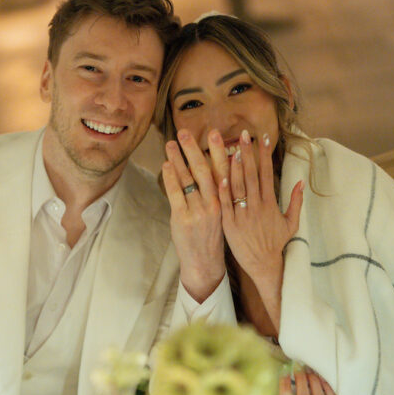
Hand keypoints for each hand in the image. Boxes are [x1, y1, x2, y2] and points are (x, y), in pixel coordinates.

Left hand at [162, 130, 225, 302]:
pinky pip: (176, 193)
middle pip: (204, 170)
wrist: (205, 262)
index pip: (223, 170)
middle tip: (185, 132)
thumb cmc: (213, 235)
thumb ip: (219, 191)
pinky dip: (171, 177)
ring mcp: (198, 211)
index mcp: (226, 201)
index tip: (214, 132)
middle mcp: (214, 203)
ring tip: (171, 143)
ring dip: (178, 158)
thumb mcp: (222, 212)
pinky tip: (167, 164)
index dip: (218, 151)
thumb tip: (212, 167)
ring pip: (188, 179)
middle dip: (194, 149)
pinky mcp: (183, 218)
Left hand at [213, 129, 302, 327]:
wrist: (264, 265)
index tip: (262, 138)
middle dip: (248, 154)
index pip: (267, 173)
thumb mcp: (291, 223)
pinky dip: (223, 191)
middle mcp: (257, 207)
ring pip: (238, 187)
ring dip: (235, 167)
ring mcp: (243, 215)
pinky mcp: (230, 225)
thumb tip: (300, 181)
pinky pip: (226, 205)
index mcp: (270, 204)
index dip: (264, 155)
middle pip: (252, 175)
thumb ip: (295, 201)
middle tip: (243, 135)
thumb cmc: (277, 243)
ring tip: (232, 149)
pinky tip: (220, 176)